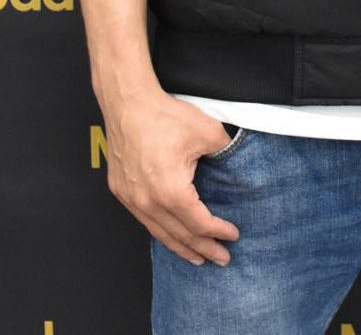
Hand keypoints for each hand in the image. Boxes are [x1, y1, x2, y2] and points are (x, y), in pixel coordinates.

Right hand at [101, 90, 240, 265]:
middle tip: (221, 258)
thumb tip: (238, 163)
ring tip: (198, 257)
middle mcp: (148, 201)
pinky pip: (144, 220)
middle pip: (180, 235)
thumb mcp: (207, 132)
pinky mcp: (121, 191)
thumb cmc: (164, 115)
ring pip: (159, 233)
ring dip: (181, 247)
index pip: (200, 223)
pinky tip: (170, 235)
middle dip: (203, 249)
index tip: (233, 235)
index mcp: (171, 191)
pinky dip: (161, 231)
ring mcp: (132, 198)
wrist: (128, 103)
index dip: (219, 232)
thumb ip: (227, 152)